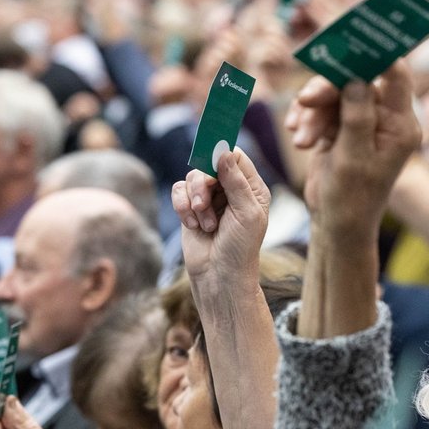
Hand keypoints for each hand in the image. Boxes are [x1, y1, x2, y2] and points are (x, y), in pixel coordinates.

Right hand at [172, 149, 269, 283]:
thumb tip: (223, 152)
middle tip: (202, 205)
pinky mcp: (190, 209)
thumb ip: (236, 181)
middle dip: (203, 185)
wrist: (219, 276)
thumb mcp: (246, 213)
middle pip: (208, 164)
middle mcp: (230, 189)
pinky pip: (178, 192)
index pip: (235, 156)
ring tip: (205, 224)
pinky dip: (182, 207)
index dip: (220, 153)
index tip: (210, 161)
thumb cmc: (240, 247)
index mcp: (251, 188)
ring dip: (194, 201)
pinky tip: (192, 225)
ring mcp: (209, 198)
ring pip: (191, 178)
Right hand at [286, 61, 420, 232]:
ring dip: (312, 112)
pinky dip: (308, 119)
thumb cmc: (352, 197)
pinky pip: (323, 109)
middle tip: (304, 101)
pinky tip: (298, 137)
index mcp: (401, 125)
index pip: (396, 75)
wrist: (337, 224)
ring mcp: (364, 122)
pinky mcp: (343, 128)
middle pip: (357, 81)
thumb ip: (357, 115)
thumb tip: (356, 77)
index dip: (376, 54)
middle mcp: (386, 119)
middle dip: (327, 91)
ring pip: (334, 94)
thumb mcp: (353, 157)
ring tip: (301, 139)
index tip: (350, 41)